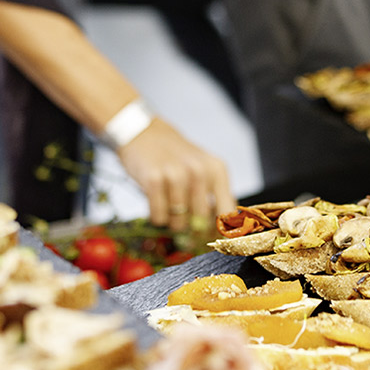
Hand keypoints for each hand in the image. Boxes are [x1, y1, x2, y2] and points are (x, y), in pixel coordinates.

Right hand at [116, 118, 236, 230]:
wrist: (142, 133)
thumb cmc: (174, 156)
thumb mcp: (201, 168)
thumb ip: (215, 196)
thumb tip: (225, 230)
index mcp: (217, 170)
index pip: (227, 213)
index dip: (220, 231)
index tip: (210, 237)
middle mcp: (200, 172)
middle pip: (201, 222)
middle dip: (190, 226)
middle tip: (181, 215)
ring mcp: (177, 175)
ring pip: (179, 223)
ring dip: (171, 220)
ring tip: (166, 201)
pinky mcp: (154, 180)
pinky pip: (159, 217)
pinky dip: (156, 215)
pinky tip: (155, 199)